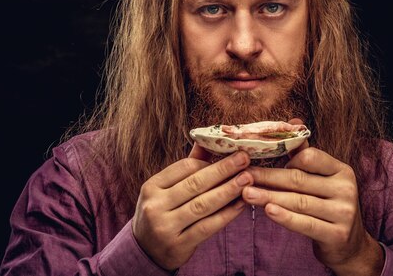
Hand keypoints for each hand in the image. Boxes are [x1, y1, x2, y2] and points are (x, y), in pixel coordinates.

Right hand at [132, 145, 252, 269]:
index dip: (209, 162)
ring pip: (202, 205)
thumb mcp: (166, 189)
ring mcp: (165, 227)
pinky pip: (207, 227)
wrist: (145, 251)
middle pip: (195, 184)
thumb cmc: (161, 212)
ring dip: (228, 190)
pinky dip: (226, 215)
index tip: (230, 156)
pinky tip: (241, 205)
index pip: (184, 168)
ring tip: (247, 179)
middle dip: (222, 170)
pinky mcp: (178, 245)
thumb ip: (187, 166)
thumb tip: (207, 140)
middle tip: (244, 159)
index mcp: (151, 186)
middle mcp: (155, 205)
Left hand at [242, 145, 383, 274]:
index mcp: (341, 171)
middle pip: (299, 180)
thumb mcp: (322, 179)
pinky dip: (285, 217)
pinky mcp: (336, 234)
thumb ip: (305, 154)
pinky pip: (305, 224)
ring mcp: (343, 212)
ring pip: (298, 201)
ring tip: (246, 194)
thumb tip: (294, 121)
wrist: (350, 245)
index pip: (310, 157)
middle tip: (243, 176)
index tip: (262, 162)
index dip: (285, 159)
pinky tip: (268, 211)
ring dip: (269, 196)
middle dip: (268, 177)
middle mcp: (345, 189)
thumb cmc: (328, 206)